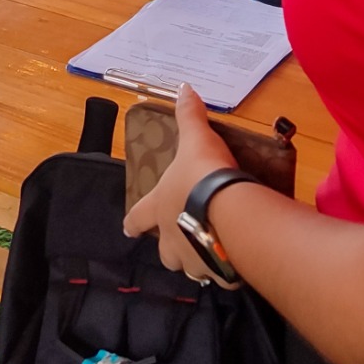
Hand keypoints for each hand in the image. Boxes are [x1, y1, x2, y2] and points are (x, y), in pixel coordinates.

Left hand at [123, 84, 239, 284]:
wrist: (231, 210)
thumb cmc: (203, 174)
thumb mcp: (196, 140)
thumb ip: (189, 116)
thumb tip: (183, 88)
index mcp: (158, 208)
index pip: (137, 218)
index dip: (134, 222)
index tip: (129, 228)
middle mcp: (170, 239)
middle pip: (164, 251)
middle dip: (171, 246)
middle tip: (184, 236)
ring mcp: (192, 259)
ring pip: (189, 266)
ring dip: (197, 258)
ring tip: (213, 248)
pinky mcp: (217, 273)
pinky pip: (218, 275)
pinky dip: (224, 268)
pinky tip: (235, 260)